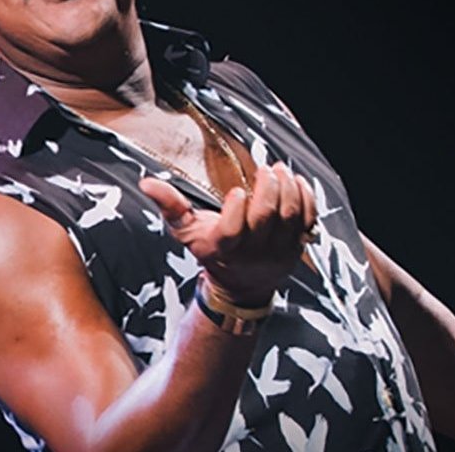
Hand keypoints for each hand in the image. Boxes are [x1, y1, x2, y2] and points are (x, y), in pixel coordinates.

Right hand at [139, 162, 317, 306]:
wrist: (241, 285)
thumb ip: (169, 206)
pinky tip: (297, 181)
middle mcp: (253, 252)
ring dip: (288, 189)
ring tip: (280, 170)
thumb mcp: (187, 232)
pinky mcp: (297, 246)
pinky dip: (307, 198)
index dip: (236, 211)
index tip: (236, 191)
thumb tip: (147, 183)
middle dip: (268, 189)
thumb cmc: (212, 250)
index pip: (232, 232)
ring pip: (289, 217)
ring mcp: (278, 250)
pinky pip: (308, 221)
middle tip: (265, 169)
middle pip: (266, 218)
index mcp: (224, 249)